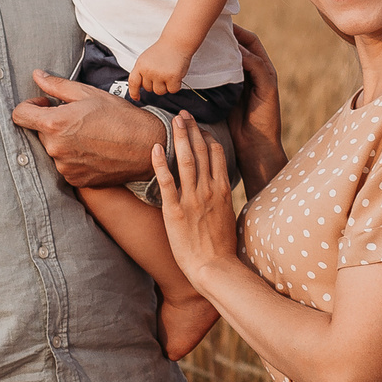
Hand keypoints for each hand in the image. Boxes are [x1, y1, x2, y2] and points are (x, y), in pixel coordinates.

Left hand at [13, 70, 165, 186]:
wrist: (146, 145)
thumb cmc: (119, 116)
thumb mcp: (88, 93)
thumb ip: (57, 86)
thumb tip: (37, 76)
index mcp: (55, 124)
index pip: (19, 116)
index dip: (29, 106)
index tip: (44, 104)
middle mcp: (55, 149)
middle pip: (39, 133)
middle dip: (52, 124)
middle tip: (77, 119)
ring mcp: (65, 167)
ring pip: (53, 150)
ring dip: (63, 142)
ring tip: (89, 135)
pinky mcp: (76, 180)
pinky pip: (65, 166)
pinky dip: (73, 158)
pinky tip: (93, 150)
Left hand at [130, 41, 190, 96]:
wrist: (177, 42)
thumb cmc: (163, 50)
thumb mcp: (146, 59)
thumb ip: (142, 71)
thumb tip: (139, 85)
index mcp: (140, 65)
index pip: (133, 83)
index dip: (134, 92)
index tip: (136, 97)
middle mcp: (148, 71)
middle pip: (149, 89)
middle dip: (155, 84)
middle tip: (162, 73)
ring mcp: (160, 75)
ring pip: (160, 91)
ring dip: (165, 86)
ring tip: (168, 73)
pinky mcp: (172, 77)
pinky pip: (172, 90)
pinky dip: (175, 85)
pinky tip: (176, 75)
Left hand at [151, 112, 241, 286]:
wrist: (215, 268)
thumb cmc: (222, 248)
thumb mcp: (228, 217)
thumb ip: (222, 200)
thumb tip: (220, 192)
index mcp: (223, 190)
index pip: (217, 154)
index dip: (207, 137)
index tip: (199, 127)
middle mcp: (208, 190)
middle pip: (200, 151)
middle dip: (192, 129)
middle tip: (183, 113)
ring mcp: (191, 199)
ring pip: (185, 160)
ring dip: (178, 137)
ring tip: (173, 120)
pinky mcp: (175, 211)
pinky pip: (166, 182)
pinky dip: (159, 163)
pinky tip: (153, 148)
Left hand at [226, 25, 284, 191]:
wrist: (254, 147)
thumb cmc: (237, 126)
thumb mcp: (224, 99)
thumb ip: (216, 84)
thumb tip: (193, 73)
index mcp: (251, 74)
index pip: (242, 46)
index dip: (230, 34)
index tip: (212, 26)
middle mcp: (261, 73)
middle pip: (250, 42)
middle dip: (236, 31)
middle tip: (218, 22)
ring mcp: (267, 79)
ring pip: (255, 51)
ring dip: (240, 40)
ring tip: (225, 31)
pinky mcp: (269, 89)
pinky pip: (259, 67)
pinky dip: (247, 58)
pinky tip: (234, 53)